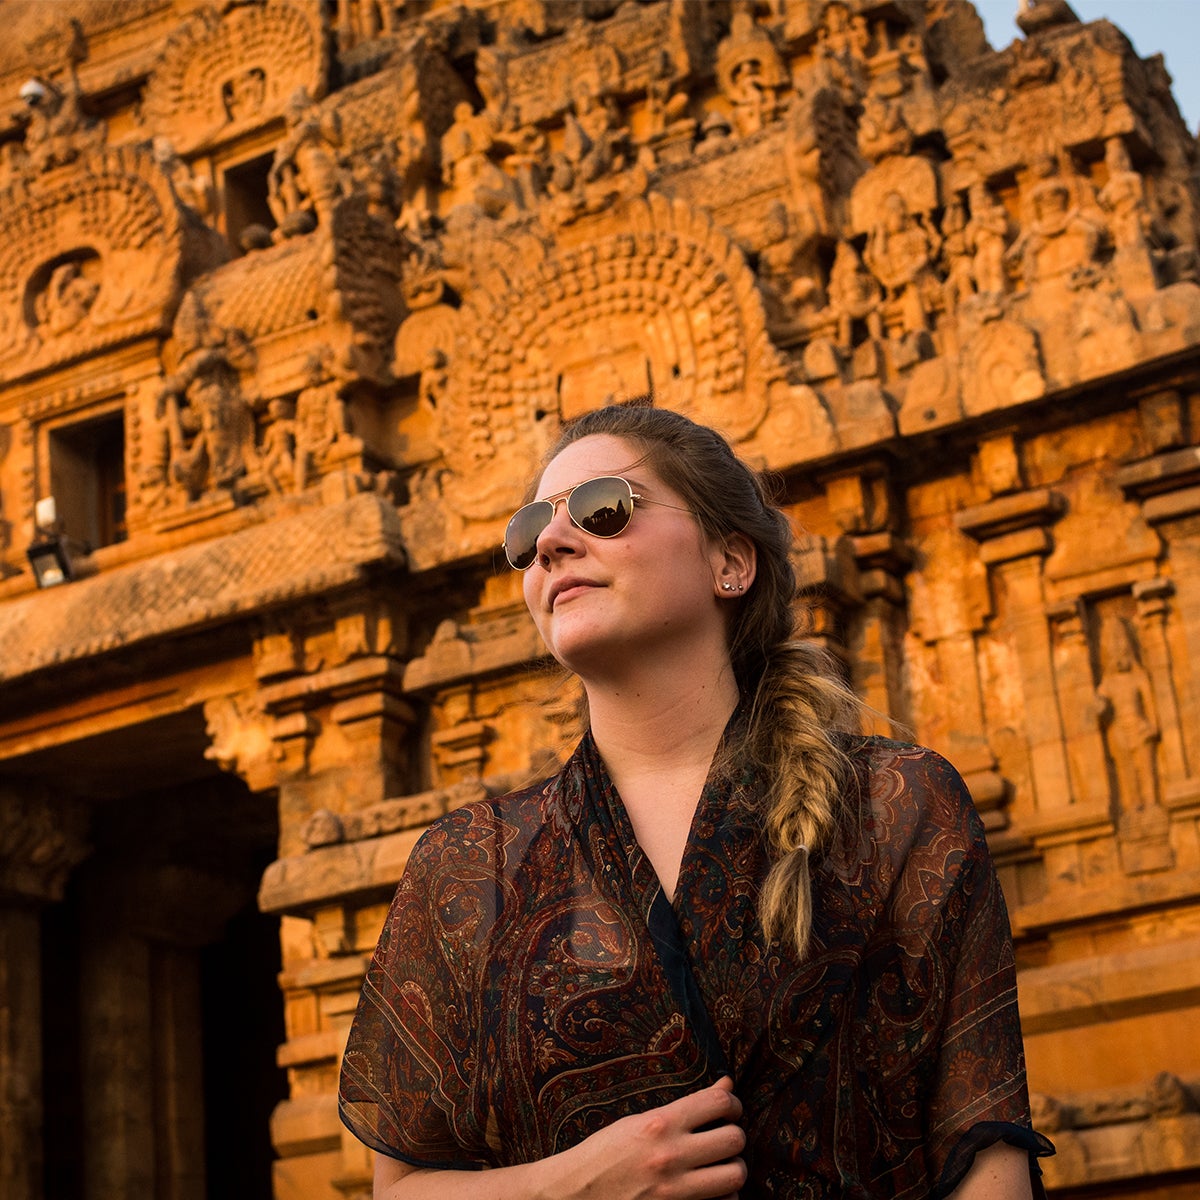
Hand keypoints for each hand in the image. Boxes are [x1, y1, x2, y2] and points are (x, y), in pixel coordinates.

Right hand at [553, 1076, 747, 1199]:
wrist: (576, 1193)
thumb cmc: (606, 1153)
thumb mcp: (640, 1120)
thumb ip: (686, 1107)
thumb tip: (726, 1086)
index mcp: (660, 1124)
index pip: (719, 1104)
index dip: (732, 1104)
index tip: (728, 1109)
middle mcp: (671, 1155)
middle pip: (734, 1139)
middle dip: (735, 1136)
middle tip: (725, 1137)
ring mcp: (675, 1190)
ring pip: (735, 1175)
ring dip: (733, 1168)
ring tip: (721, 1164)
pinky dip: (724, 1198)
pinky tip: (712, 1191)